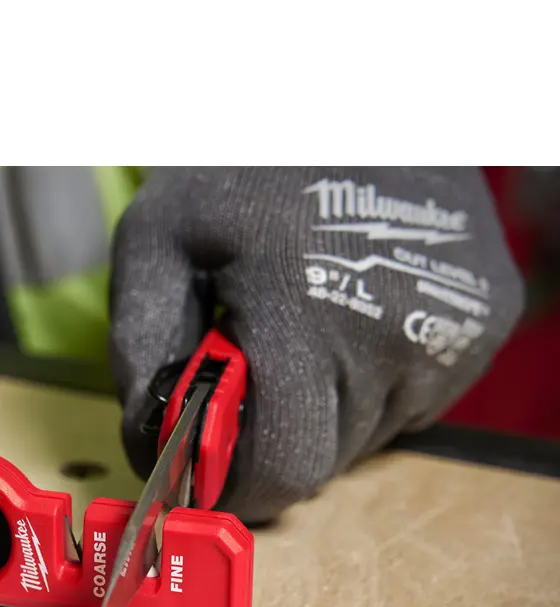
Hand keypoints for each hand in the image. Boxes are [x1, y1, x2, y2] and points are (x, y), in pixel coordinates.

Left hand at [108, 167, 525, 522]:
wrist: (358, 101)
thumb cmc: (246, 170)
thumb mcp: (158, 240)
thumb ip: (142, 349)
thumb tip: (151, 446)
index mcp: (304, 311)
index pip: (284, 466)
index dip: (239, 482)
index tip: (212, 468)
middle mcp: (393, 333)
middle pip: (323, 460)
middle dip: (274, 436)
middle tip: (254, 373)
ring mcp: (452, 331)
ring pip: (367, 437)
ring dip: (323, 410)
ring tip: (306, 331)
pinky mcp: (485, 324)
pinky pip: (410, 405)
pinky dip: (370, 385)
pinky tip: (351, 321)